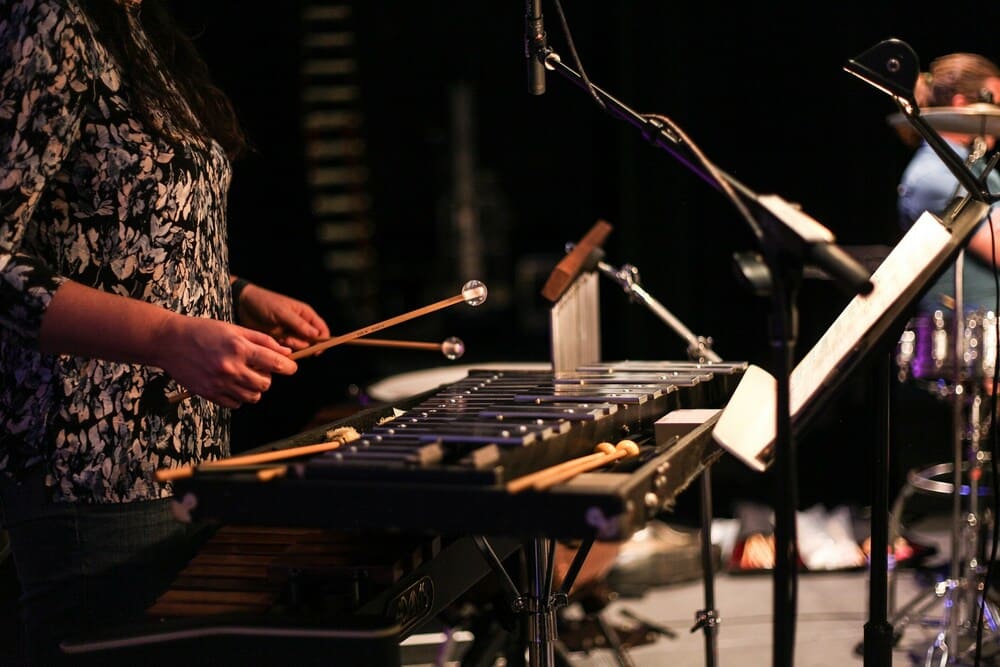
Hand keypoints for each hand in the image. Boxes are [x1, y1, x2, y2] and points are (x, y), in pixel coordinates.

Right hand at [158, 316, 298, 408]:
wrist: (170, 342)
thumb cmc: (204, 331)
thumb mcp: (235, 329)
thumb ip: (263, 341)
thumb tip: (286, 353)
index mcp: (239, 347)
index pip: (274, 363)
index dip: (288, 367)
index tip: (291, 368)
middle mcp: (231, 367)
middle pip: (265, 384)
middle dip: (268, 377)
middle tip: (260, 368)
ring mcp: (219, 383)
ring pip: (253, 397)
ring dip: (255, 388)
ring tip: (246, 377)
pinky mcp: (209, 394)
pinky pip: (236, 404)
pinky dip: (239, 397)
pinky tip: (233, 384)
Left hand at [236, 283, 329, 349]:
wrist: (242, 306)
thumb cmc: (264, 303)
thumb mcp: (282, 312)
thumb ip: (299, 324)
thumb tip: (317, 335)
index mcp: (306, 314)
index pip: (322, 330)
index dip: (323, 341)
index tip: (317, 350)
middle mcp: (301, 325)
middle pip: (312, 342)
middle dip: (302, 344)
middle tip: (288, 339)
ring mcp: (290, 333)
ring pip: (299, 347)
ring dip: (291, 346)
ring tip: (279, 338)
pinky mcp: (280, 340)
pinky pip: (287, 350)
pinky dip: (282, 349)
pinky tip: (275, 342)